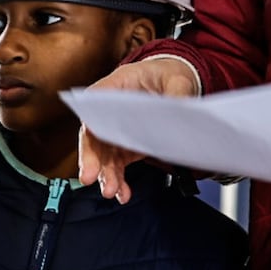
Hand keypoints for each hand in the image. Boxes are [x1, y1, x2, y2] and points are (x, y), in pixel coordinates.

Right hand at [77, 57, 200, 203]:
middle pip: (94, 135)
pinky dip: (119, 180)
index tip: (89, 135)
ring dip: (106, 175)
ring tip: (112, 191)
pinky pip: (116, 166)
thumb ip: (178, 93)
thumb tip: (182, 112)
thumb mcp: (177, 79)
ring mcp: (114, 132)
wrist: (169, 83)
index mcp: (115, 87)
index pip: (95, 103)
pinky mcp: (124, 147)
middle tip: (91, 177)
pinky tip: (123, 193)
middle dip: (92, 158)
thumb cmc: (167, 76)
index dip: (90, 121)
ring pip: (103, 155)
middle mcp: (107, 112)